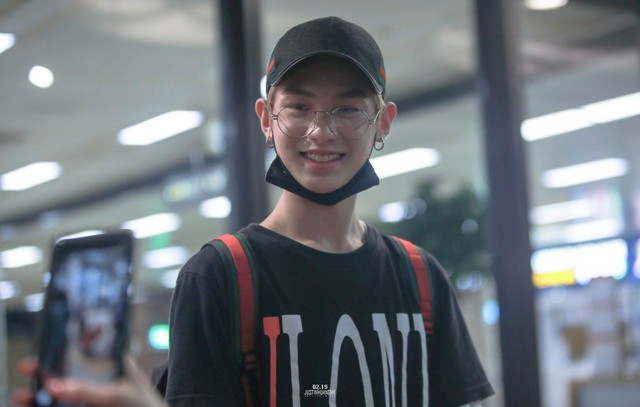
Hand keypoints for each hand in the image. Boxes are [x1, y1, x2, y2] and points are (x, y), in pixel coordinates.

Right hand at [12, 356, 166, 406]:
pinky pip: (66, 405)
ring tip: (22, 395)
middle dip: (46, 370)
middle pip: (68, 370)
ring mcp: (92, 395)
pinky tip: (37, 403)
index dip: (64, 346)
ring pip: (63, 392)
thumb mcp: (118, 393)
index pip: (85, 348)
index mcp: (111, 363)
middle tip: (27, 369)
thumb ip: (88, 391)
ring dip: (43, 393)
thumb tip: (56, 386)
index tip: (45, 346)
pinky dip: (51, 404)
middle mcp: (100, 377)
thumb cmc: (146, 404)